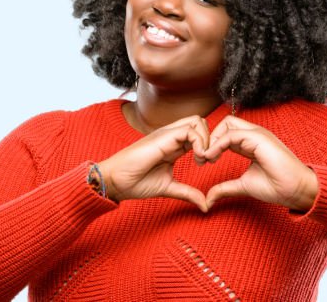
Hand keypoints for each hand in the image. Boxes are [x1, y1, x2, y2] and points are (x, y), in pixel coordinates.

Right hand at [97, 115, 211, 211]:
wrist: (114, 182)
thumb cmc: (135, 182)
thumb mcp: (169, 187)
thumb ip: (187, 192)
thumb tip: (205, 205)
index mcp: (173, 145)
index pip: (198, 133)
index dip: (209, 145)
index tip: (208, 163)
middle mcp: (171, 136)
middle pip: (201, 123)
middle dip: (212, 139)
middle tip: (209, 160)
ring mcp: (167, 134)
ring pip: (198, 122)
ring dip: (207, 140)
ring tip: (202, 159)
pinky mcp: (163, 137)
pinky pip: (189, 130)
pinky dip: (200, 142)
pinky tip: (197, 158)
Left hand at [199, 115, 318, 211]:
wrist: (295, 190)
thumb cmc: (277, 186)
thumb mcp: (243, 185)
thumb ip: (225, 188)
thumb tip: (209, 197)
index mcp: (251, 143)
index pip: (226, 132)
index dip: (212, 143)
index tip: (203, 161)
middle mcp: (254, 134)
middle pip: (225, 123)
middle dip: (209, 137)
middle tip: (201, 157)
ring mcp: (258, 134)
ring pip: (227, 124)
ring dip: (212, 140)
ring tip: (205, 158)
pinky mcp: (259, 138)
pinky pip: (232, 134)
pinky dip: (218, 144)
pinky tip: (211, 157)